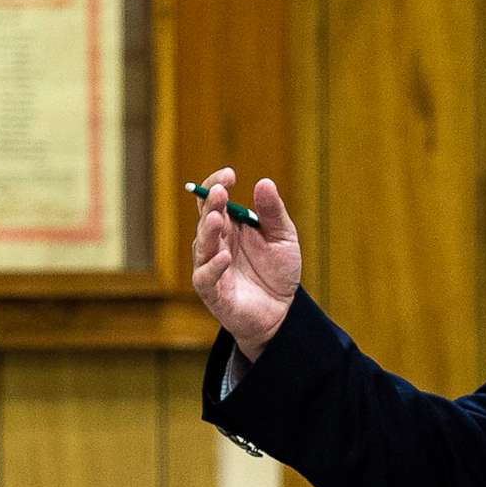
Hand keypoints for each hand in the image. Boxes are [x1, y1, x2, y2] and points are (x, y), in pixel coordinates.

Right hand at [189, 166, 301, 358]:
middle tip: (220, 191)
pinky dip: (213, 267)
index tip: (229, 174)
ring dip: (208, 232)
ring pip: (202, 246)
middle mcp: (216, 243)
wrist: (283, 312)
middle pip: (206, 219)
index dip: (216, 185)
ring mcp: (211, 267)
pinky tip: (224, 257)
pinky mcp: (212, 292)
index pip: (214, 201)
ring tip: (216, 219)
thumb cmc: (278, 271)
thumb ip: (273, 212)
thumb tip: (264, 182)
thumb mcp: (283, 237)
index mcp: (230, 226)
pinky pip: (206, 278)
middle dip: (211, 204)